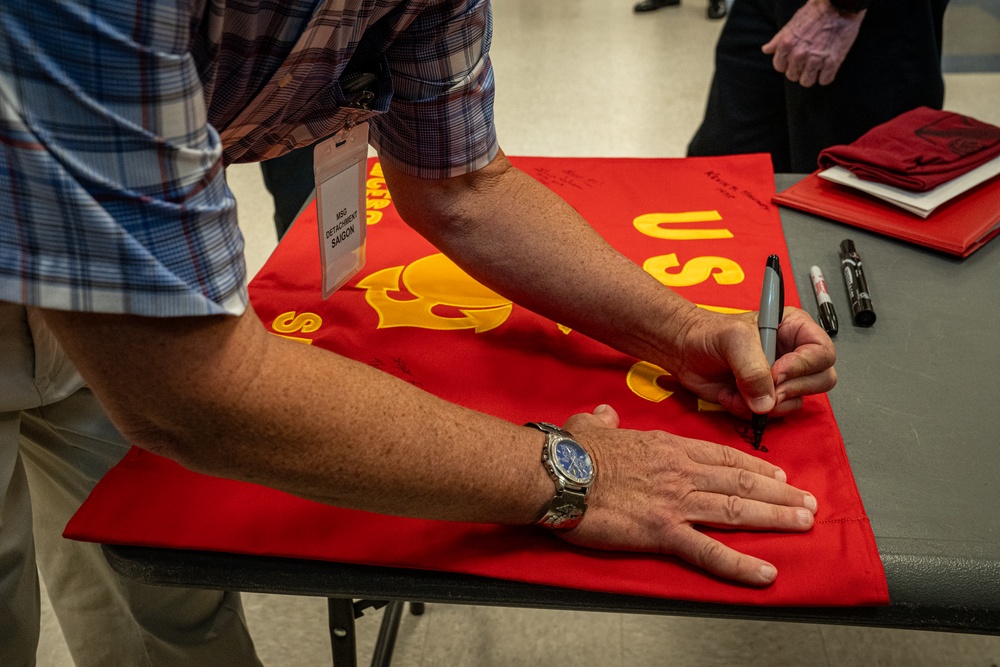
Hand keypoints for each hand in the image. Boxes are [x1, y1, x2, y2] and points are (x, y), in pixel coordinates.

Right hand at [557, 406, 817, 584]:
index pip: (721, 456)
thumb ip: (604, 420)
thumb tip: (603, 413)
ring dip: (775, 517)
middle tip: (807, 502)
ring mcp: (676, 502)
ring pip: (737, 510)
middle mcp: (681, 472)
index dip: (754, 465)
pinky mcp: (663, 531)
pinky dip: (740, 564)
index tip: (777, 474)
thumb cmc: (571, 450)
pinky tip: (766, 572)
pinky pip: (709, 551)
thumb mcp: (591, 425)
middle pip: (740, 482)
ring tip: (804, 524)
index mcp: (667, 447)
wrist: (557, 471)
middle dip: (779, 493)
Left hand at [662, 306, 835, 418]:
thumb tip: (768, 401)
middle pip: (821, 380)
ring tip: (739, 389)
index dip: (803, 366)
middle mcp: (793, 355)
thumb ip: (753, 368)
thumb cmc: (708, 334)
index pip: (823, 352)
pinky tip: (730, 395)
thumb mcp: (734, 340)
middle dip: (791, 389)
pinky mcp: (764, 398)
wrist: (683, 351)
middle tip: (766, 388)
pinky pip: (770, 415)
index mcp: (794, 330)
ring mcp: (780, 379)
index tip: (777, 372)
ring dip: (767, 403)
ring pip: (796, 402)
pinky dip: (748, 411)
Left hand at [761, 0, 864, 86]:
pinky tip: (828, 67)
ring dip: (811, 76)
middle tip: (807, 62)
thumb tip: (766, 50)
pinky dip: (826, 76)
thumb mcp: (791, 24)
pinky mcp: (832, 62)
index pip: (779, 67)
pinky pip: (825, 81)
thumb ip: (777, 40)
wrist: (839, 6)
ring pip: (807, 82)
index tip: (794, 60)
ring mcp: (815, 59)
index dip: (786, 64)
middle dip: (799, 70)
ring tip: (817, 67)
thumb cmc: (814, 13)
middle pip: (792, 76)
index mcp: (786, 45)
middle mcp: (798, 54)